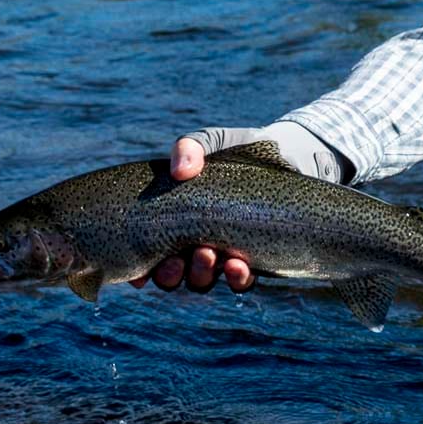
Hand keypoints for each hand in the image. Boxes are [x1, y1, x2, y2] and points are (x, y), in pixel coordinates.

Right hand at [129, 137, 255, 292]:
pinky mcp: (253, 260)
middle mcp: (193, 243)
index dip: (138, 269)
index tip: (137, 270)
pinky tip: (237, 264)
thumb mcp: (211, 142)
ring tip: (207, 254)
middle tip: (175, 261)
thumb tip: (181, 171)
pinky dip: (236, 277)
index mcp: (174, 221)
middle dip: (169, 274)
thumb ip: (190, 146)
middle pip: (171, 275)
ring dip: (199, 274)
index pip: (148, 254)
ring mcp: (222, 254)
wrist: (285, 156)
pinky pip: (240, 281)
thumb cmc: (237, 150)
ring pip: (201, 281)